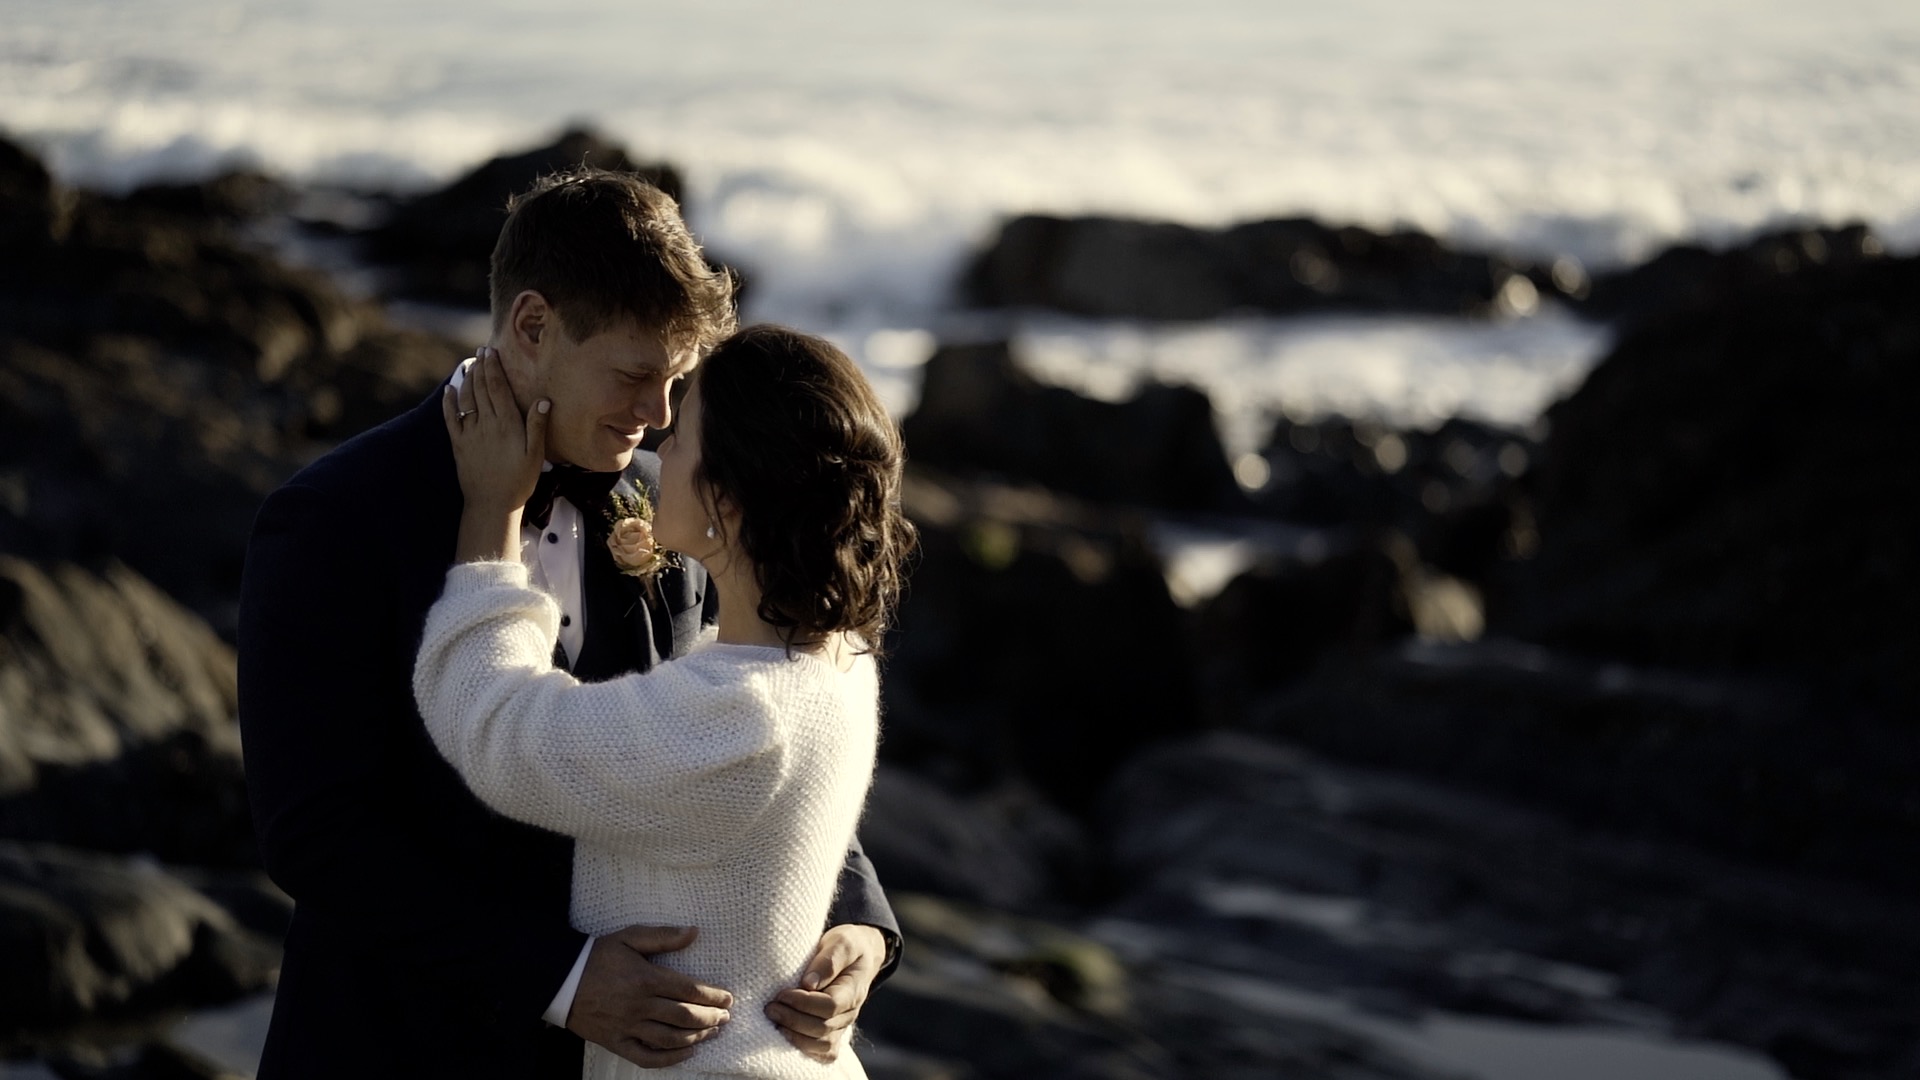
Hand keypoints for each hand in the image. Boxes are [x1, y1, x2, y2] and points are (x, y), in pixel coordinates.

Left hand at [443, 348, 546, 513]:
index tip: (492, 352)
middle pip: (482, 389)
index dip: (494, 368)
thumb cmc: (519, 481)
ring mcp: (469, 434)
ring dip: (468, 379)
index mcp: (506, 424)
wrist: (491, 505)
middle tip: (482, 351)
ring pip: (466, 399)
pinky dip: (449, 402)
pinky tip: (450, 390)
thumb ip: (537, 426)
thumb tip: (543, 399)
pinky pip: (450, 418)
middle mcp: (486, 424)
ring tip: (471, 365)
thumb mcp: (535, 455)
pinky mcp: (458, 445)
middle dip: (481, 368)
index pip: (498, 389)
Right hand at [567, 925, 734, 1068]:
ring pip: (670, 1039)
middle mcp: (639, 1006)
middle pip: (684, 1017)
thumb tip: (694, 932)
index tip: (728, 998)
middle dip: (711, 1018)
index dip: (713, 996)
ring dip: (697, 1037)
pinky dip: (669, 1059)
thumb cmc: (599, 956)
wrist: (561, 979)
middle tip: (726, 1017)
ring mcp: (627, 1027)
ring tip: (713, 1032)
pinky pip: (646, 1057)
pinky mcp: (616, 1042)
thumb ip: (663, 936)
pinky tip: (686, 1053)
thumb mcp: (629, 937)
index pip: (689, 990)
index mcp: (645, 978)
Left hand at [765, 924, 886, 1062]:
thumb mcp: (842, 941)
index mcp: (853, 989)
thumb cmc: (848, 944)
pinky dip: (804, 1049)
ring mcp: (843, 1025)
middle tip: (769, 1007)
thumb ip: (829, 960)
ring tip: (774, 1021)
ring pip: (822, 1044)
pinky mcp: (834, 1032)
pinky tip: (786, 1035)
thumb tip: (808, 983)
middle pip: (822, 1028)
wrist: (859, 953)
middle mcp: (850, 1012)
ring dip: (795, 1036)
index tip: (782, 993)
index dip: (803, 1003)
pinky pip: (824, 1053)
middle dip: (792, 1019)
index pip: (830, 1006)